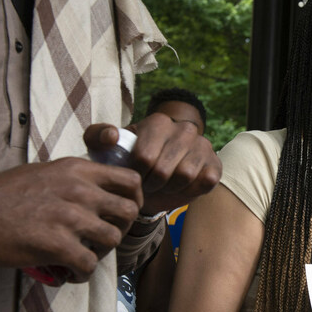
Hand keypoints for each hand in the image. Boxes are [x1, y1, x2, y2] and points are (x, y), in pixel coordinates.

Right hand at [0, 159, 141, 279]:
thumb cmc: (0, 194)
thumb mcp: (46, 172)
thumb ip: (75, 181)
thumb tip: (99, 198)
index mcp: (78, 170)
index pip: (131, 180)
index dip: (134, 200)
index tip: (121, 214)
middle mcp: (79, 190)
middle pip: (129, 212)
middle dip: (121, 229)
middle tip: (101, 240)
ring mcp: (69, 217)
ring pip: (113, 240)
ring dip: (101, 254)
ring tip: (82, 258)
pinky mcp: (56, 245)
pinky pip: (89, 265)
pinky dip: (82, 274)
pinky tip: (68, 274)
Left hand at [84, 114, 220, 214]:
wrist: (154, 183)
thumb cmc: (129, 164)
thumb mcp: (106, 151)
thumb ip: (96, 137)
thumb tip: (112, 136)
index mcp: (158, 121)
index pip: (144, 157)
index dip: (137, 175)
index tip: (135, 176)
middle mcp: (185, 129)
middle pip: (165, 170)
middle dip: (152, 184)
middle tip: (150, 185)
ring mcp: (203, 145)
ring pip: (185, 176)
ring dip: (171, 188)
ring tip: (165, 185)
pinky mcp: (215, 164)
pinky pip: (206, 180)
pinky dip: (192, 190)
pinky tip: (183, 186)